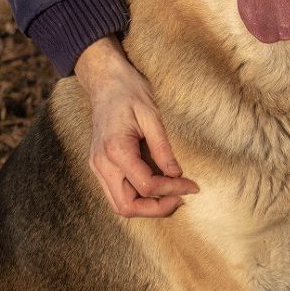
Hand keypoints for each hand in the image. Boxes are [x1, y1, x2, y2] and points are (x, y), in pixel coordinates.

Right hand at [75, 36, 198, 216]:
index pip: (147, 186)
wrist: (105, 81)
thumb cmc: (129, 93)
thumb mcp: (151, 117)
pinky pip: (115, 194)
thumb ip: (163, 148)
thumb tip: (176, 174)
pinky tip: (155, 188)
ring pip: (119, 205)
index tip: (192, 185)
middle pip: (126, 207)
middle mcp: (102, 164)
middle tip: (180, 198)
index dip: (173, 189)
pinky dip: (136, 198)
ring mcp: (97, 167)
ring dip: (146, 207)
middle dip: (156, 209)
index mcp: (115, 150)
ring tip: (170, 196)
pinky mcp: (99, 166)